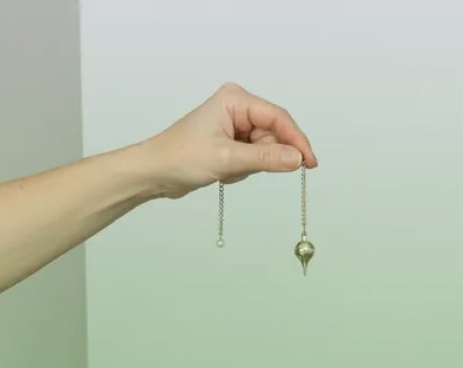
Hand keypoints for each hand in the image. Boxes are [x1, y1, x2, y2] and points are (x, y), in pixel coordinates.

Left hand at [138, 82, 317, 199]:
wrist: (154, 172)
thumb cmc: (179, 158)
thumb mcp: (226, 159)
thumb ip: (265, 159)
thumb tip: (297, 159)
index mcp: (235, 99)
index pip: (278, 118)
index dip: (296, 141)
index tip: (309, 163)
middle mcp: (237, 107)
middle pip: (273, 134)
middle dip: (262, 157)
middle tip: (240, 167)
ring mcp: (234, 124)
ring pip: (265, 149)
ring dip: (250, 165)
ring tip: (225, 168)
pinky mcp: (231, 140)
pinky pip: (253, 157)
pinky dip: (242, 168)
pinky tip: (223, 170)